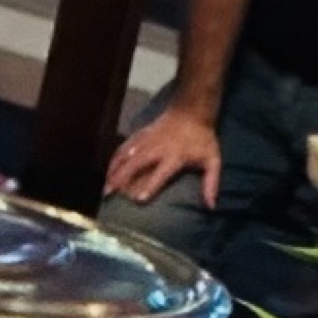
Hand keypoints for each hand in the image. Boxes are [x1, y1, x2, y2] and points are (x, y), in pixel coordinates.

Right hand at [106, 107, 223, 207]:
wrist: (191, 110)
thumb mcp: (212, 160)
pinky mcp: (140, 134)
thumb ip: (211, 183)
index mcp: (175, 157)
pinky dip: (115, 158)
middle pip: (136, 164)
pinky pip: (124, 146)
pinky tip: (108, 169)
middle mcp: (157, 149)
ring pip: (126, 155)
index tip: (137, 199)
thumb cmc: (202, 139)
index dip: (150, 186)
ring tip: (104, 186)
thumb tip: (211, 206)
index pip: (160, 173)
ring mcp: (146, 140)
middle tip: (109, 193)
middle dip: (121, 178)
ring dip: (114, 170)